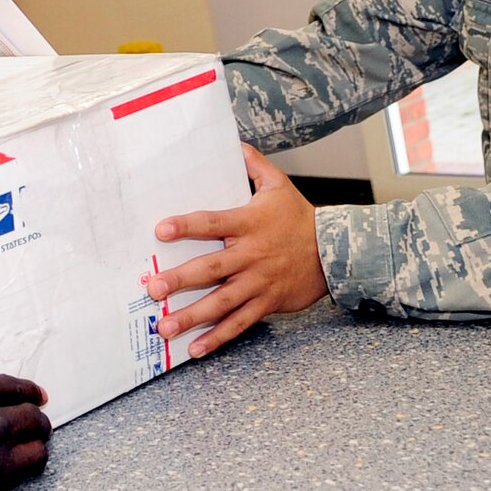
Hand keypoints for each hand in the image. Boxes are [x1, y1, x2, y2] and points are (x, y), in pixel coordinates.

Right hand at [0, 374, 50, 490]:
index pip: (13, 387)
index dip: (28, 392)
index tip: (36, 396)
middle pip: (32, 417)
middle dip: (35, 420)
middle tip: (35, 424)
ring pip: (37, 448)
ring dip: (36, 446)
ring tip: (31, 448)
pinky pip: (23, 473)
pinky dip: (25, 469)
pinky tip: (18, 468)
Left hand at [146, 144, 328, 358]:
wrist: (337, 252)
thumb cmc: (300, 217)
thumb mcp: (279, 185)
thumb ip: (253, 164)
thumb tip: (234, 141)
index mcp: (250, 224)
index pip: (213, 223)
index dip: (187, 226)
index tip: (161, 230)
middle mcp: (252, 255)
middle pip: (212, 269)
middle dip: (181, 280)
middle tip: (153, 289)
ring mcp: (259, 283)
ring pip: (222, 303)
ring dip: (192, 317)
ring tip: (165, 328)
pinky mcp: (266, 303)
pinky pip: (240, 323)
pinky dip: (218, 338)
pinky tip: (194, 349)